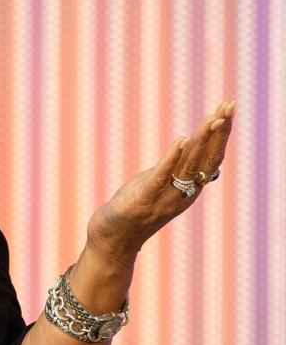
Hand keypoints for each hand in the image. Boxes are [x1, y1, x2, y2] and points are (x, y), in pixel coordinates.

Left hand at [85, 101, 235, 266]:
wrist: (115, 239)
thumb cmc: (137, 211)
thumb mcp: (165, 189)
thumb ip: (183, 175)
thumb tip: (209, 165)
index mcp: (189, 188)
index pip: (212, 157)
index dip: (222, 134)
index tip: (229, 110)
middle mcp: (183, 191)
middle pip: (207, 157)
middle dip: (219, 130)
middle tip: (230, 105)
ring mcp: (166, 195)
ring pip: (189, 163)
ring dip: (202, 139)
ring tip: (214, 118)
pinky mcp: (145, 196)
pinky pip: (162, 174)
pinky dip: (172, 157)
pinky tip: (181, 140)